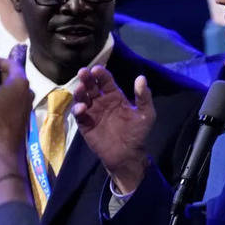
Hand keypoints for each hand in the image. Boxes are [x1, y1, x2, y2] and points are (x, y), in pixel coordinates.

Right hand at [73, 66, 153, 193]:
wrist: (128, 155)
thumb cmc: (137, 133)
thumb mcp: (146, 114)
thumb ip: (143, 96)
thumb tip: (141, 77)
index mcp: (115, 95)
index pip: (106, 81)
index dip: (101, 74)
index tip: (96, 69)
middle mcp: (101, 101)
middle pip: (91, 86)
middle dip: (86, 78)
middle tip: (83, 72)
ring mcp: (92, 112)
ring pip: (82, 97)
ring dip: (80, 91)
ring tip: (80, 88)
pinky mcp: (85, 124)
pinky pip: (79, 114)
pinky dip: (78, 109)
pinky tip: (82, 107)